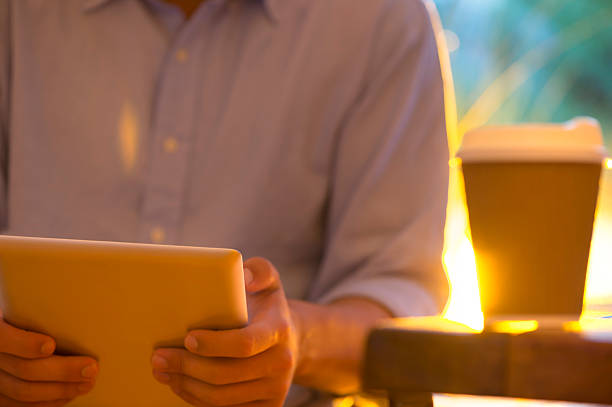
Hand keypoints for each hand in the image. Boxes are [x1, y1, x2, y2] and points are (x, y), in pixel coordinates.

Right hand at [0, 311, 97, 405]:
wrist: (13, 332)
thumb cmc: (28, 313)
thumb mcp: (28, 306)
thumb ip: (44, 308)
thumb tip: (78, 293)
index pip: (4, 339)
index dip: (25, 345)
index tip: (50, 344)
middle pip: (24, 369)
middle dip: (62, 371)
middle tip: (92, 367)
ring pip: (23, 392)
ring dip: (61, 390)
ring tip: (88, 382)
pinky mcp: (1, 395)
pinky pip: (21, 406)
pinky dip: (49, 402)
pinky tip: (70, 394)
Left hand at [152, 257, 299, 406]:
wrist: (293, 341)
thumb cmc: (267, 307)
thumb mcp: (268, 280)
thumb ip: (259, 270)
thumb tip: (245, 277)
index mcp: (279, 330)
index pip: (244, 343)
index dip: (213, 344)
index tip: (187, 337)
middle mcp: (281, 363)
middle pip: (225, 374)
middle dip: (186, 366)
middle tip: (158, 356)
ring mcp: (274, 390)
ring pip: (221, 397)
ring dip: (185, 385)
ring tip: (162, 370)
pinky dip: (196, 399)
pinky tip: (180, 383)